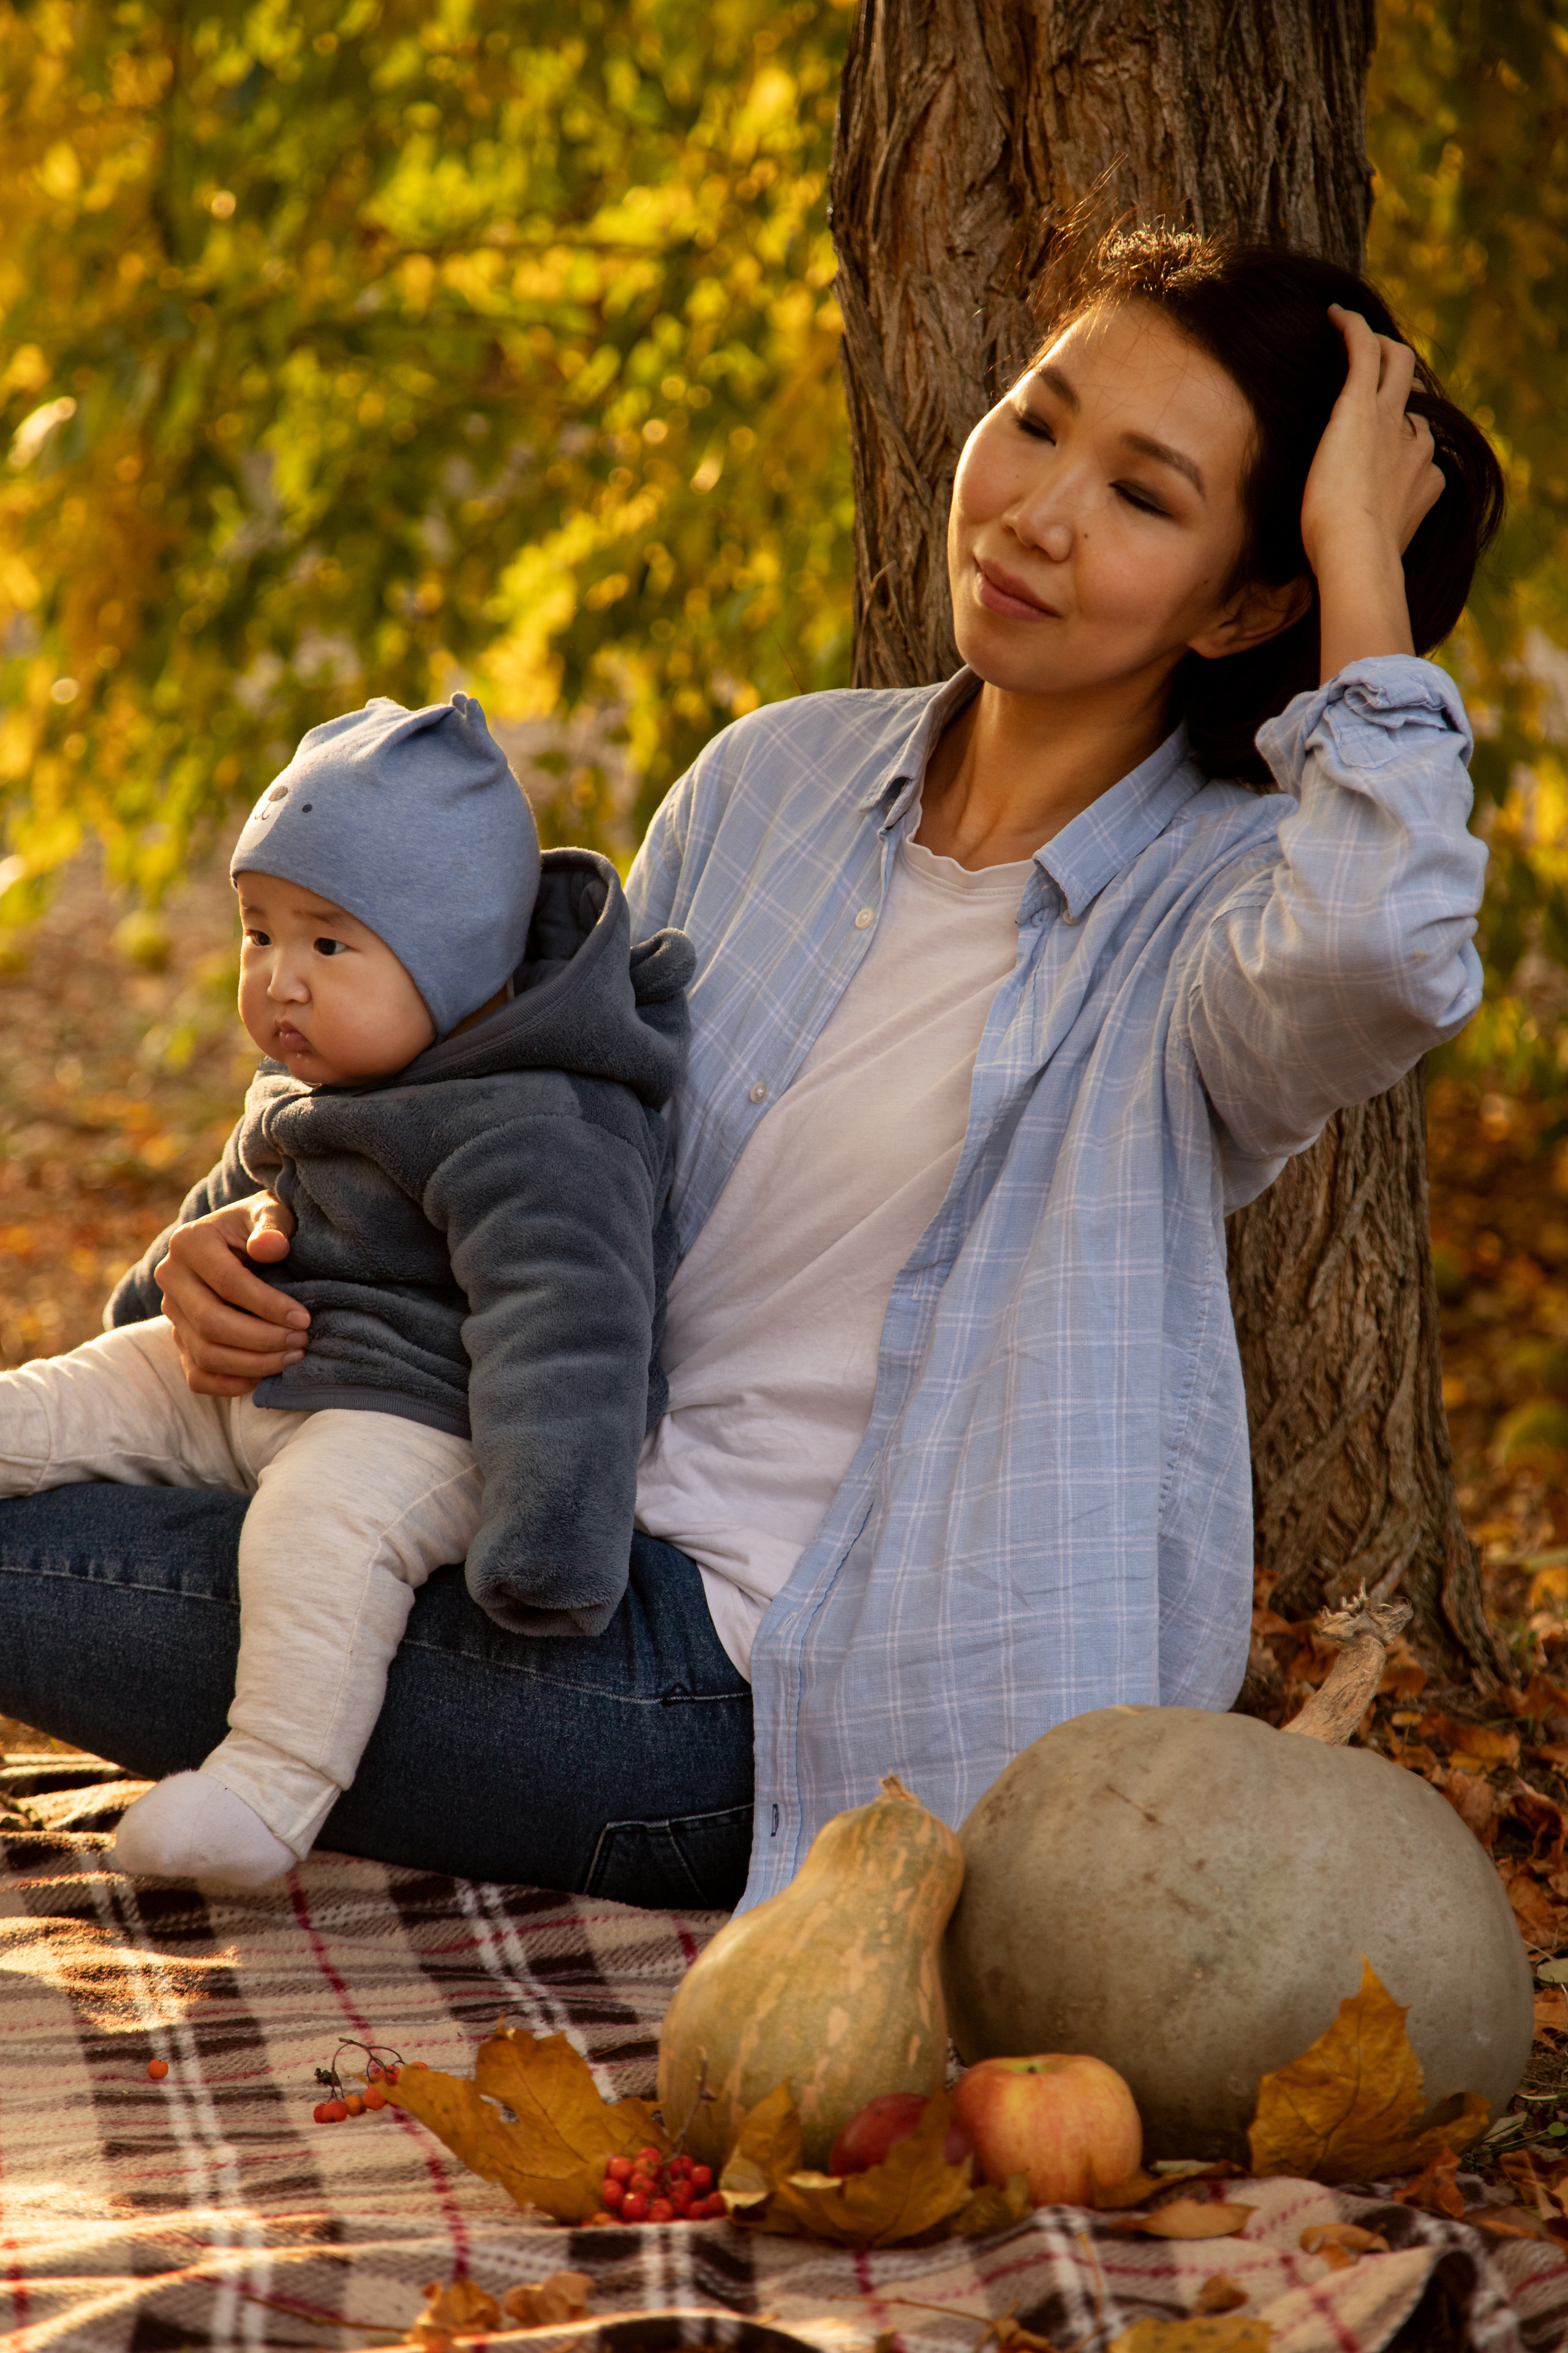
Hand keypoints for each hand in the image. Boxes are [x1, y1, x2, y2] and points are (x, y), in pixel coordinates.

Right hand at [153, 1192, 305, 1396]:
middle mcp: (171, 1277)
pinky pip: (197, 1375)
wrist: (240, 1241)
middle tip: (302, 1341)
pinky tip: (266, 1375)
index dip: (269, 1306)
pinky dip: (232, 1384)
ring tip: (292, 1356)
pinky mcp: (179, 1340)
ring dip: (253, 1364)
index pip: (228, 1283)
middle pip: (211, 1323)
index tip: (304, 1318)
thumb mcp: (271, 1212)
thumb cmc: (262, 1227)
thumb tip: (271, 1247)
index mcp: (189, 1242)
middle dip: (262, 1339)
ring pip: (204, 1354)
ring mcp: (171, 1313)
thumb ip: (272, 1225)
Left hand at [1304, 307, 1446, 680]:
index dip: (1400, 439)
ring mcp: (1391, 425)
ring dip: (1380, 351)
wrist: (1352, 560)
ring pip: (1396, 368)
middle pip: (1411, 405)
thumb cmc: (1351, 579)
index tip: (1378, 440)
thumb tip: (1336, 621)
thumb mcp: (1360, 573)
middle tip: (1370, 381)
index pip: (1418, 446)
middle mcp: (1413, 449)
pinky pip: (1364, 353)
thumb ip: (1355, 582)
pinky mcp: (1361, 407)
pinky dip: (1352, 330)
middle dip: (1396, 391)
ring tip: (1359, 339)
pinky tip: (1334, 316)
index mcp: (1420, 484)